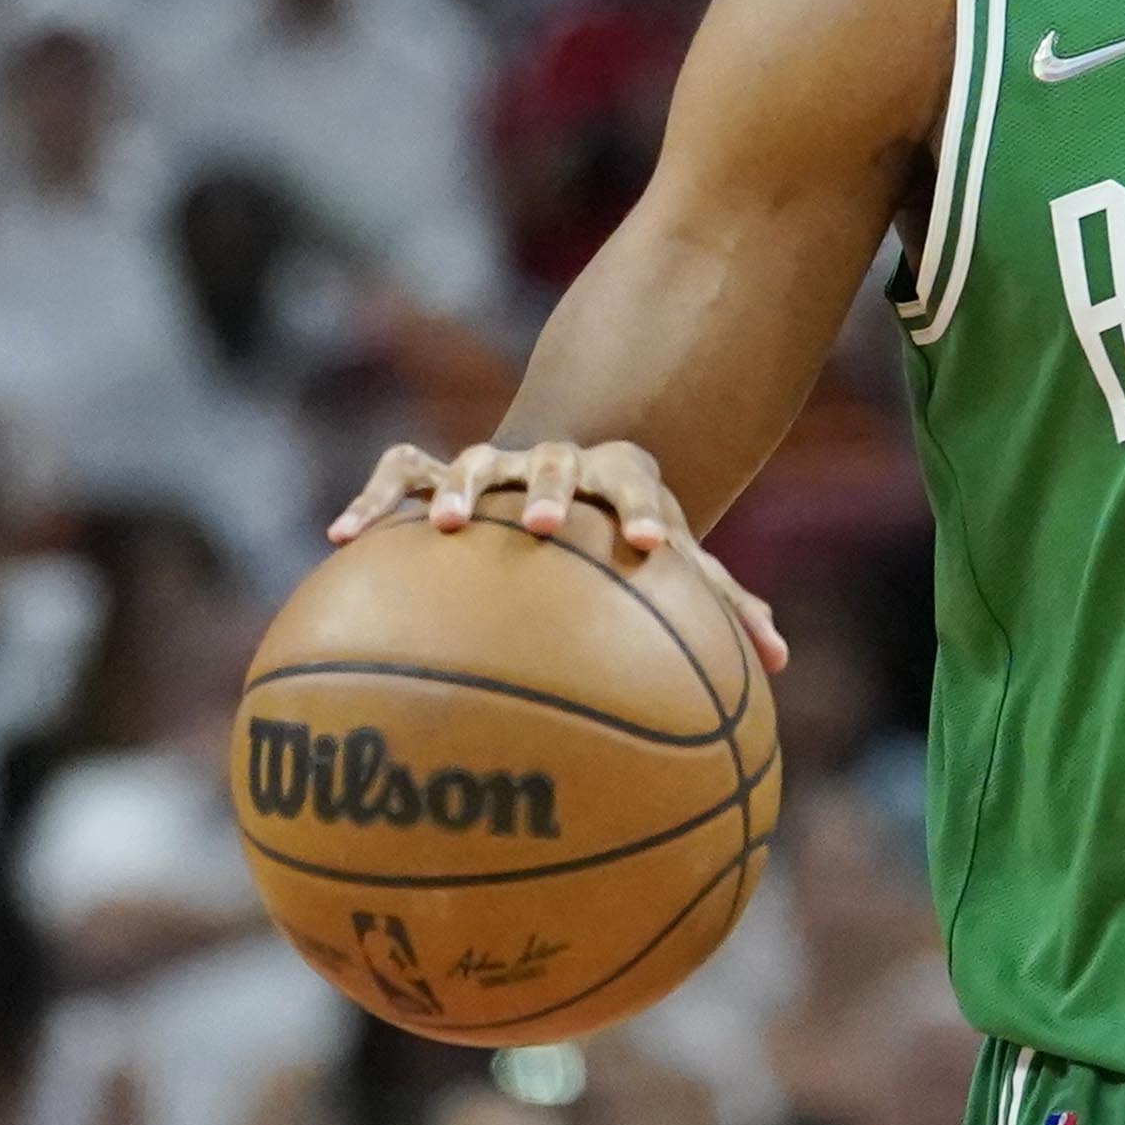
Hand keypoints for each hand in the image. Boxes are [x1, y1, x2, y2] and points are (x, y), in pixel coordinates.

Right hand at [328, 440, 788, 669]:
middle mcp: (550, 464)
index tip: (648, 547)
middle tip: (544, 522)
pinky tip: (342, 537)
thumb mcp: (674, 559)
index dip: (640, 513)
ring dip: (456, 486)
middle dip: (546, 487)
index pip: (632, 487)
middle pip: (549, 462)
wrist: (567, 471)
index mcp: (614, 478)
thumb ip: (721, 603)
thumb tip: (781, 662)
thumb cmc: (625, 531)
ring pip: (468, 461)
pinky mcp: (435, 473)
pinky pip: (397, 476)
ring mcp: (490, 466)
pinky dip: (370, 500)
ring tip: (444, 524)